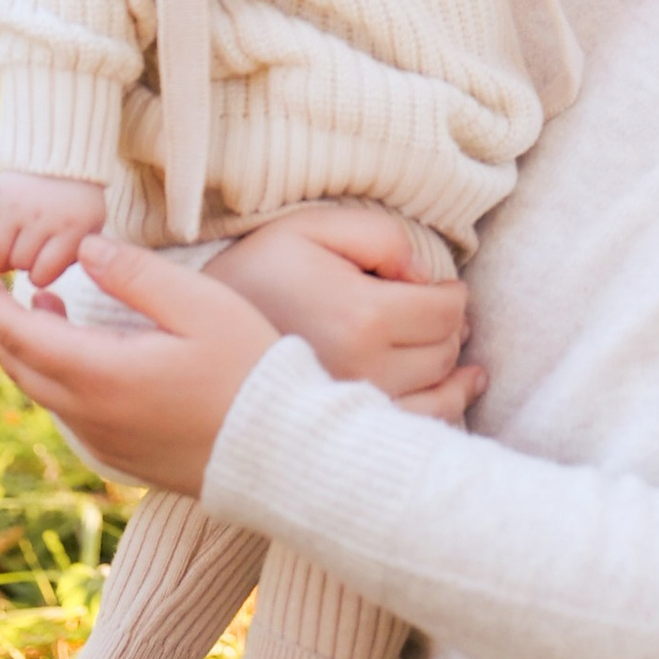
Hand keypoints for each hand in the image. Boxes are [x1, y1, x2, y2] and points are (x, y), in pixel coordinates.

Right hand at [0, 173, 108, 280]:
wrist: (60, 163)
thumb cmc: (74, 211)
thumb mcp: (88, 234)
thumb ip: (71, 263)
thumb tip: (40, 298)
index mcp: (73, 228)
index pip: (42, 274)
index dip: (40, 275)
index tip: (45, 265)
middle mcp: (43, 215)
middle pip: (18, 263)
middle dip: (22, 263)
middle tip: (29, 252)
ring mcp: (15, 204)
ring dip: (0, 260)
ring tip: (10, 253)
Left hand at [0, 241, 278, 498]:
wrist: (280, 455)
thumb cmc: (249, 371)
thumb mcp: (200, 306)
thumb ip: (137, 275)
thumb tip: (84, 250)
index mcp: (99, 374)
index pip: (19, 333)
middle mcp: (90, 415)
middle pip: (20, 365)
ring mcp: (104, 442)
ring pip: (42, 390)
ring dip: (29, 348)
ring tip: (43, 304)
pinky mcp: (123, 458)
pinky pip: (69, 413)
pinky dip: (55, 376)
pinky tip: (80, 355)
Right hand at [209, 212, 483, 418]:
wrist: (196, 334)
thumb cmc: (258, 271)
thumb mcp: (312, 227)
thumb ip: (380, 236)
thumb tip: (427, 274)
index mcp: (361, 315)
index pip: (445, 310)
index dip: (451, 294)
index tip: (440, 286)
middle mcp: (366, 369)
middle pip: (444, 349)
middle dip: (448, 325)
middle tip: (434, 309)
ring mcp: (355, 407)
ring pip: (439, 389)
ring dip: (451, 364)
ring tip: (448, 344)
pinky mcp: (344, 431)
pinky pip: (418, 426)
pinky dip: (447, 405)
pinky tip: (461, 386)